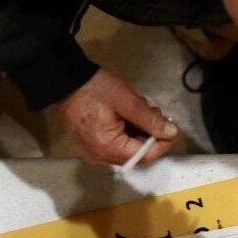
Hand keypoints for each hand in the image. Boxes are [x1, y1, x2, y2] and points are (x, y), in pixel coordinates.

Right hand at [56, 68, 179, 165]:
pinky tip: (125, 115)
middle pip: (135, 154)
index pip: (144, 155)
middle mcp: (99, 156)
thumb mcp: (128, 102)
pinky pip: (114, 145)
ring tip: (138, 110)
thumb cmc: (97, 89)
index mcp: (107, 148)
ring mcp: (92, 152)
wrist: (66, 81)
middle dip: (149, 135)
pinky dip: (125, 133)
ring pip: (126, 149)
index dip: (162, 143)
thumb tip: (172, 133)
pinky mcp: (89, 145)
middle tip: (153, 112)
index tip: (171, 126)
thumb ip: (151, 120)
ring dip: (137, 132)